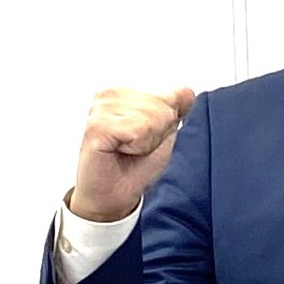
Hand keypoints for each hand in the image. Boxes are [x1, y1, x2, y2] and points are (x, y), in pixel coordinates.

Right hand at [70, 86, 196, 222]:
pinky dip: (137, 146)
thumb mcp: (164, 133)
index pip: (170, 94)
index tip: (148, 137)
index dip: (168, 123)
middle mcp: (109, 94)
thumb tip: (187, 92)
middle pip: (163, 105)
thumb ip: (176, 109)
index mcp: (125, 91)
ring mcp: (100, 108)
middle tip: (138, 146)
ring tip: (129, 149)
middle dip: (158, 132)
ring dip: (147, 141)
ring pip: (152, 117)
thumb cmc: (135, 164)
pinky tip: (121, 151)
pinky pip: (137, 130)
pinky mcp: (96, 126)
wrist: (116, 192)